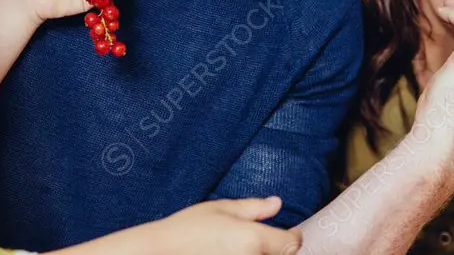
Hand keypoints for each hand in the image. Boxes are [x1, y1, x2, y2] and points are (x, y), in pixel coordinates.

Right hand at [150, 198, 300, 254]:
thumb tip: (276, 203)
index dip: (293, 236)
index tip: (288, 232)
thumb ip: (252, 208)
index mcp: (254, 239)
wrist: (160, 252)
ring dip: (263, 254)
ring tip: (243, 246)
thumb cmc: (187, 229)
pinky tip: (235, 253)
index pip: (292, 244)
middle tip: (261, 239)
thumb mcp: (220, 209)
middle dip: (277, 248)